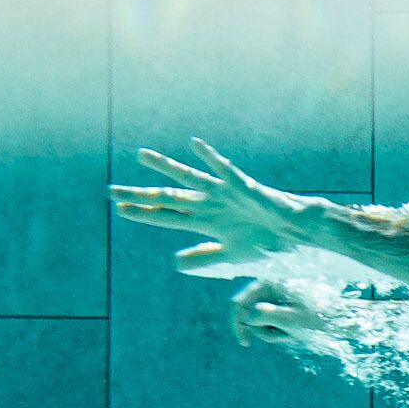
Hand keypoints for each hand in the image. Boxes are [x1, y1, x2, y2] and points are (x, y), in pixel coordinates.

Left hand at [111, 140, 317, 265]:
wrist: (296, 235)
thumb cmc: (268, 244)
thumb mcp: (231, 257)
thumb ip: (204, 258)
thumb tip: (175, 263)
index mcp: (206, 221)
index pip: (167, 217)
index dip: (144, 214)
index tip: (120, 210)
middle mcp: (209, 204)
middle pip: (168, 199)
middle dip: (140, 196)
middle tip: (112, 190)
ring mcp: (224, 193)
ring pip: (187, 180)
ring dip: (164, 169)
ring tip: (141, 156)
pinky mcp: (242, 186)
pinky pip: (223, 169)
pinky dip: (209, 157)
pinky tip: (194, 144)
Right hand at [229, 277, 329, 349]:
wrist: (340, 318)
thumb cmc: (319, 317)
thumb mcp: (292, 320)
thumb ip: (266, 316)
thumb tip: (243, 315)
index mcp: (269, 282)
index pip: (240, 303)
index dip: (238, 324)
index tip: (246, 343)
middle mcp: (267, 285)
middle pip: (249, 314)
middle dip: (264, 329)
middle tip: (286, 335)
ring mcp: (272, 295)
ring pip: (259, 320)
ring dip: (274, 331)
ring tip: (294, 332)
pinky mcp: (278, 304)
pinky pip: (269, 321)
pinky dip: (279, 330)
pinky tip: (294, 331)